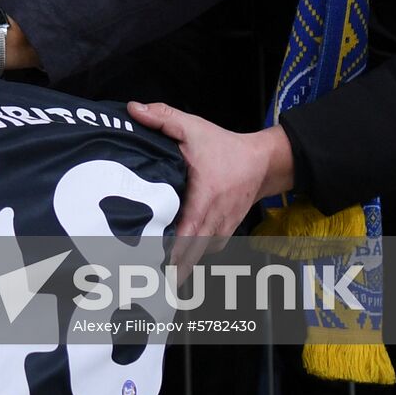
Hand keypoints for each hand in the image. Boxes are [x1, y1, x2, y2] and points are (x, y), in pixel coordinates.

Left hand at [127, 102, 293, 274]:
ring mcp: (224, 225)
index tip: (161, 264)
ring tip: (164, 280)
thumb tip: (133, 109)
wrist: (262, 161)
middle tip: (157, 284)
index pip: (190, 228)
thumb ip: (163, 117)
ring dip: (186, 264)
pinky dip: (197, 256)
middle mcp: (217, 216)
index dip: (176, 248)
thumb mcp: (192, 127)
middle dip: (178, 268)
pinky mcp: (227, 229)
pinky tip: (181, 262)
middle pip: (196, 249)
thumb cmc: (224, 146)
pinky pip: (212, 248)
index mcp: (206, 194)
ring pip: (204, 252)